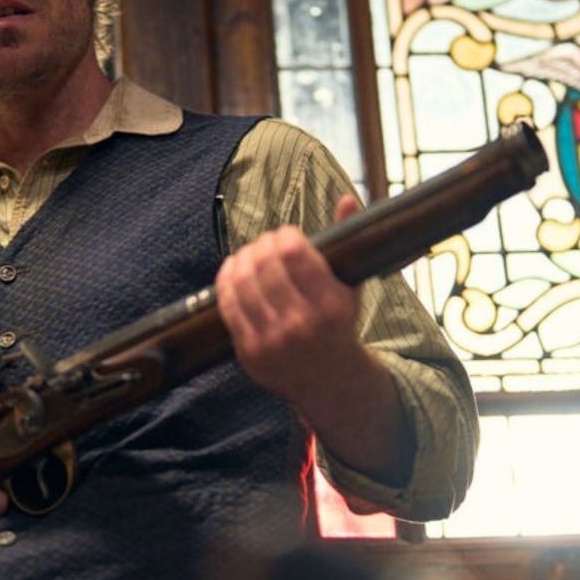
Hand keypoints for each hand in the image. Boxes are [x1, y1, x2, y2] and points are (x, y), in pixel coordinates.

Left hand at [215, 195, 365, 411]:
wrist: (328, 381)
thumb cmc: (338, 325)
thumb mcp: (352, 288)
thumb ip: (349, 243)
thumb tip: (347, 199)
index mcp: (331, 306)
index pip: (296, 254)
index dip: (286, 236)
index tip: (286, 234)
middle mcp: (302, 325)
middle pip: (266, 265)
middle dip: (262, 245)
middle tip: (265, 242)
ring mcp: (274, 341)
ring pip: (243, 283)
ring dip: (241, 259)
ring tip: (248, 253)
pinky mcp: (250, 352)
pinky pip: (228, 306)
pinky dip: (227, 282)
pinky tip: (233, 270)